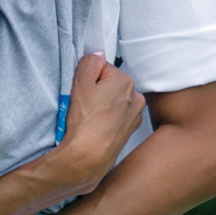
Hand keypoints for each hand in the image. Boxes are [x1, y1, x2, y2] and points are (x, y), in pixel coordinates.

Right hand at [54, 52, 146, 192]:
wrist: (88, 158)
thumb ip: (89, 62)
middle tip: (83, 107)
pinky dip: (106, 121)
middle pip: (109, 85)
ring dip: (101, 107)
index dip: (88, 79)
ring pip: (113, 102)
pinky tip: (96, 129)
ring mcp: (134, 116)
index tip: (82, 92)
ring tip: (89, 120)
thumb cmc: (85, 122)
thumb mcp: (80, 82)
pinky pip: (115, 118)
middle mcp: (136, 97)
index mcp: (126, 81)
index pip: (103, 69)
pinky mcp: (128, 131)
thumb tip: (96, 57)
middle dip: (97, 92)